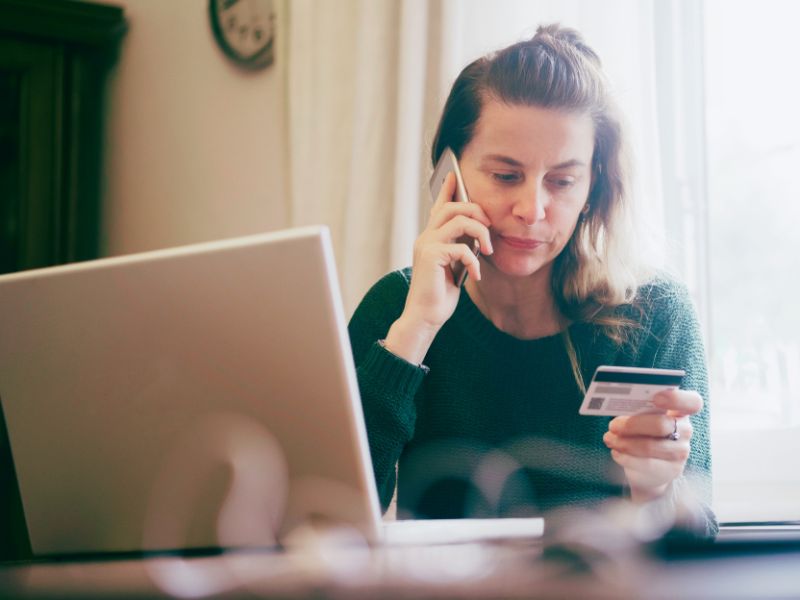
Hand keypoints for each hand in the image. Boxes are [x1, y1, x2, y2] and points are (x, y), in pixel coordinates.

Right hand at [384, 172, 492, 363]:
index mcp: (430, 238)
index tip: (454, 174)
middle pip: (452, 207)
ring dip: (480, 233)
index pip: (439, 207)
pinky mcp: (431, 256)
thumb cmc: (440, 294)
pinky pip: (461, 247)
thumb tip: (477, 233)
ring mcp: (426, 245)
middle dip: (476, 211)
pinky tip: (476, 275)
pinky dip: (474, 261)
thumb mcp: (454, 267)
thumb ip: (460, 248)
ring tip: (487, 251)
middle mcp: (425, 237)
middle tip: (489, 228)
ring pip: (459, 220)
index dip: (447, 190)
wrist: (425, 316)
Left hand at [602, 389, 702, 502]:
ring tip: (609, 439)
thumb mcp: (643, 417)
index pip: (692, 402)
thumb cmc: (643, 432)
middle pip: (662, 425)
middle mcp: (685, 430)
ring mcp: (680, 452)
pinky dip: (625, 457)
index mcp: (681, 410)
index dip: (676, 399)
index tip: (656, 398)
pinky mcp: (670, 470)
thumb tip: (617, 404)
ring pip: (650, 446)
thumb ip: (638, 409)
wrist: (649, 468)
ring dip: (624, 442)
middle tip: (613, 425)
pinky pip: (645, 464)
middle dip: (633, 425)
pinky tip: (616, 452)